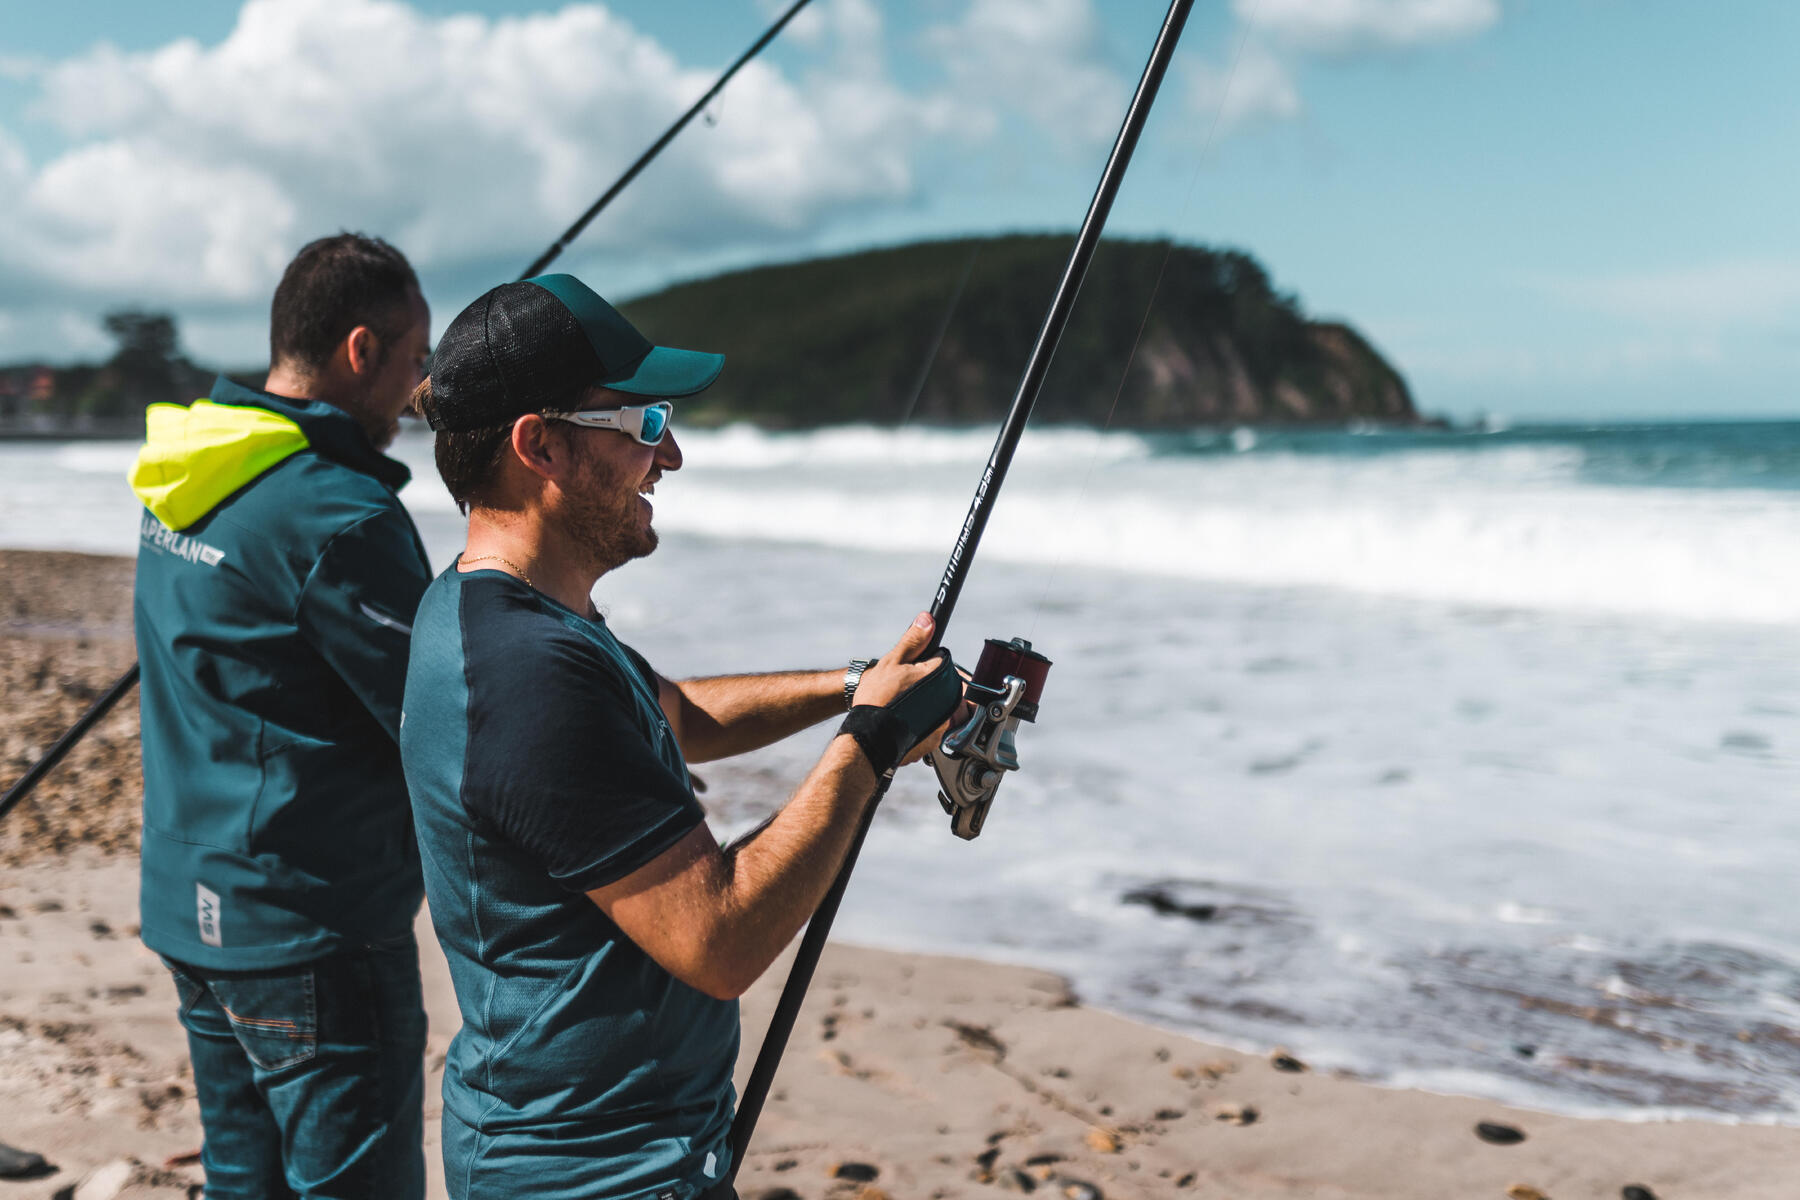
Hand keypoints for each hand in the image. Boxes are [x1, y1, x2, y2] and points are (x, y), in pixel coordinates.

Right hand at [853, 614, 961, 765]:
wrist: (867, 737)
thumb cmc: (877, 700)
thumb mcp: (892, 662)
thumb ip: (913, 640)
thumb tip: (928, 619)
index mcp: (938, 676)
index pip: (942, 661)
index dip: (927, 663)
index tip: (915, 669)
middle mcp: (946, 701)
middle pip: (945, 685)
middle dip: (929, 684)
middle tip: (906, 689)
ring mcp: (942, 723)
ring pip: (940, 707)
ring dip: (927, 704)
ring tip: (904, 706)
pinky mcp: (935, 741)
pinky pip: (933, 727)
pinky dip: (922, 724)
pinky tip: (905, 722)